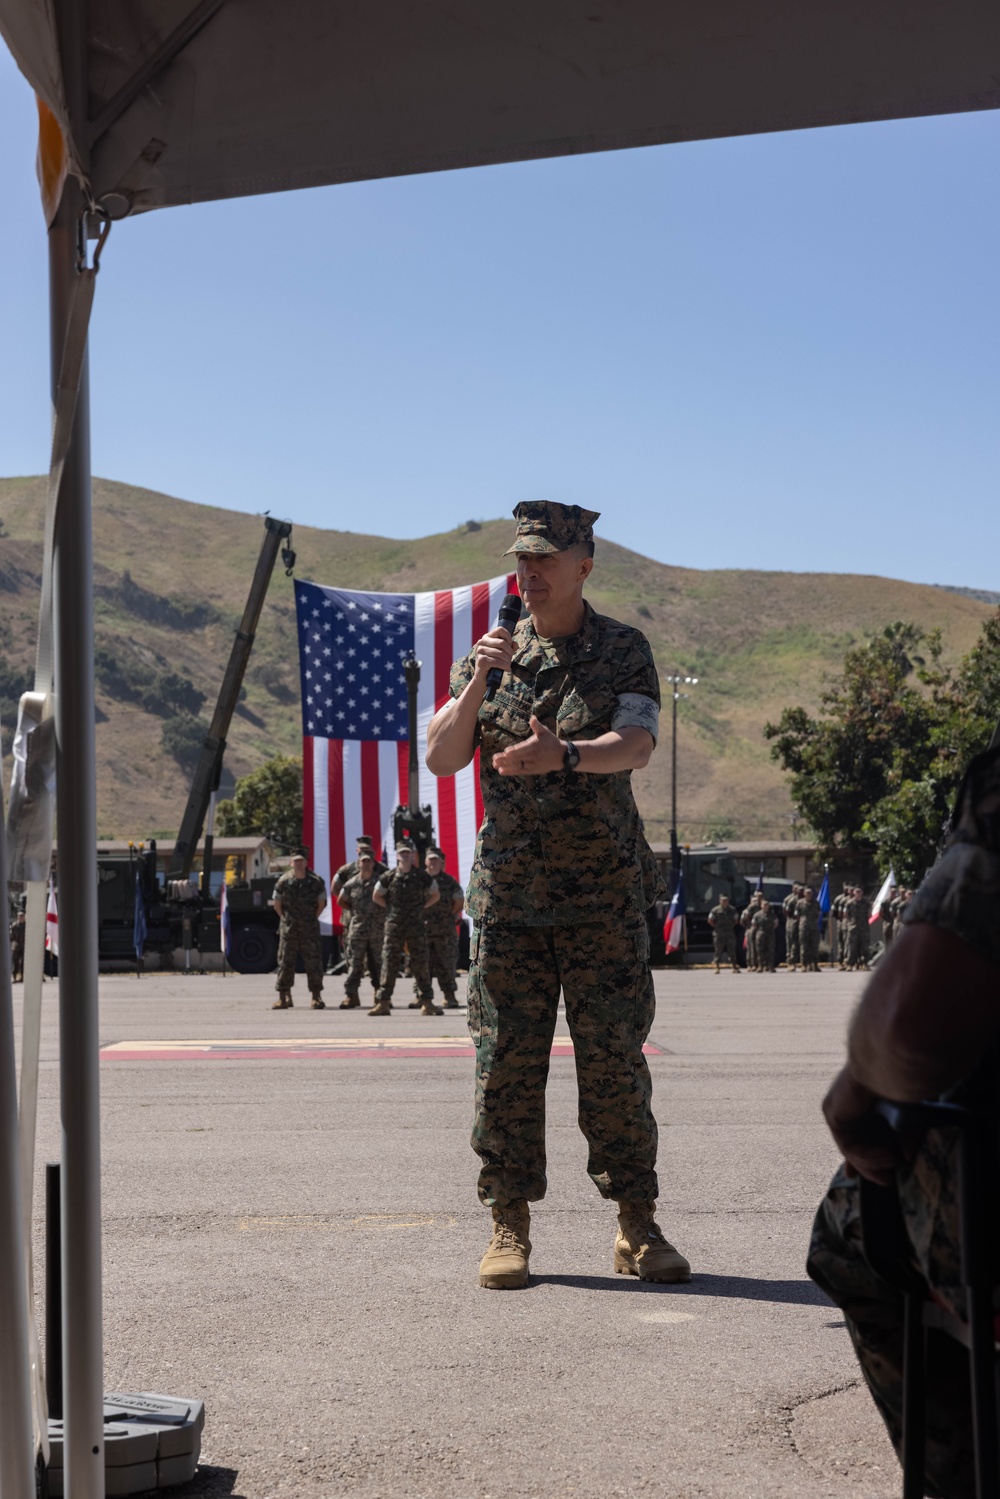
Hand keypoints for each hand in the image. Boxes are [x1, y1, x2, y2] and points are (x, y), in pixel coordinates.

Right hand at [472, 626, 514, 685]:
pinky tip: (506, 669)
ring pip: (501, 653)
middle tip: (510, 658)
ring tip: (508, 665)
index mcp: (487, 637)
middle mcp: (482, 642)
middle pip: (502, 642)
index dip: (508, 637)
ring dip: (507, 660)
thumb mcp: (503, 652)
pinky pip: (497, 661)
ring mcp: (480, 650)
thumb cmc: (494, 663)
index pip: (500, 630)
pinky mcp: (481, 660)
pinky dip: (505, 666)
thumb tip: (515, 644)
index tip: (510, 645)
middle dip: (509, 652)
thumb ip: (510, 646)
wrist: (484, 677)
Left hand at [492, 715, 563, 776]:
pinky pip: (520, 771)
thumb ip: (537, 726)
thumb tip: (533, 718)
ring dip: (505, 766)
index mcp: (535, 746)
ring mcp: (532, 765)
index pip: (523, 749)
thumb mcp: (545, 732)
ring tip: (495, 765)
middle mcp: (533, 757)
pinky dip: (511, 772)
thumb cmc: (551, 741)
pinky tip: (501, 771)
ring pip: (517, 766)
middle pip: (517, 758)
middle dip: (505, 759)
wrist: (561, 756)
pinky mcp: (532, 770)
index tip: (505, 752)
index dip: (514, 751)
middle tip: (494, 759)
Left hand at [821, 1066, 903, 1184]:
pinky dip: (867, 1155)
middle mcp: (852, 1101)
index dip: (868, 1153)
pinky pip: (847, 1144)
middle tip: (885, 1181)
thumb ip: (907, 1135)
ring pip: (851, 1146)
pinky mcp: (833, 1112)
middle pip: (851, 1141)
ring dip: (873, 1162)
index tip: (881, 1172)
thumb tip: (903, 1156)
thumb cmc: (909, 1082)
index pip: (863, 1128)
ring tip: (894, 1163)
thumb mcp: (913, 1115)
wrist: (893, 1066)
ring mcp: (840, 1106)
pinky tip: (889, 1156)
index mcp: (869, 1098)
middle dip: (864, 1165)